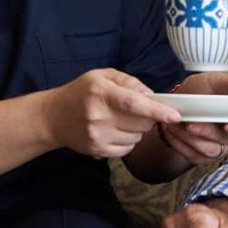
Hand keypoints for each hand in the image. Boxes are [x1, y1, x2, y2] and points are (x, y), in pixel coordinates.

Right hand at [46, 69, 179, 158]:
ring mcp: (97, 136)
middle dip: (148, 117)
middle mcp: (98, 116)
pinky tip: (116, 131)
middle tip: (139, 110)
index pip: (134, 104)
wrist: (53, 117)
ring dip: (137, 130)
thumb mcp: (103, 76)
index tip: (174, 115)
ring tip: (121, 120)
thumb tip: (153, 96)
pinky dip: (128, 141)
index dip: (157, 111)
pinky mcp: (97, 151)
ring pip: (136, 138)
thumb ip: (130, 83)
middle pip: (140, 123)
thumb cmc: (81, 92)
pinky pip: (127, 150)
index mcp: (101, 93)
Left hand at [159, 73, 227, 163]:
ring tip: (175, 125)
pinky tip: (171, 131)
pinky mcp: (200, 156)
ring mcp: (217, 148)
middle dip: (206, 132)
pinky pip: (191, 156)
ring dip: (190, 139)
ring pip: (208, 151)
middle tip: (190, 124)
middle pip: (224, 141)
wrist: (181, 100)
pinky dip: (179, 143)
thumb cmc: (205, 89)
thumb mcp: (221, 82)